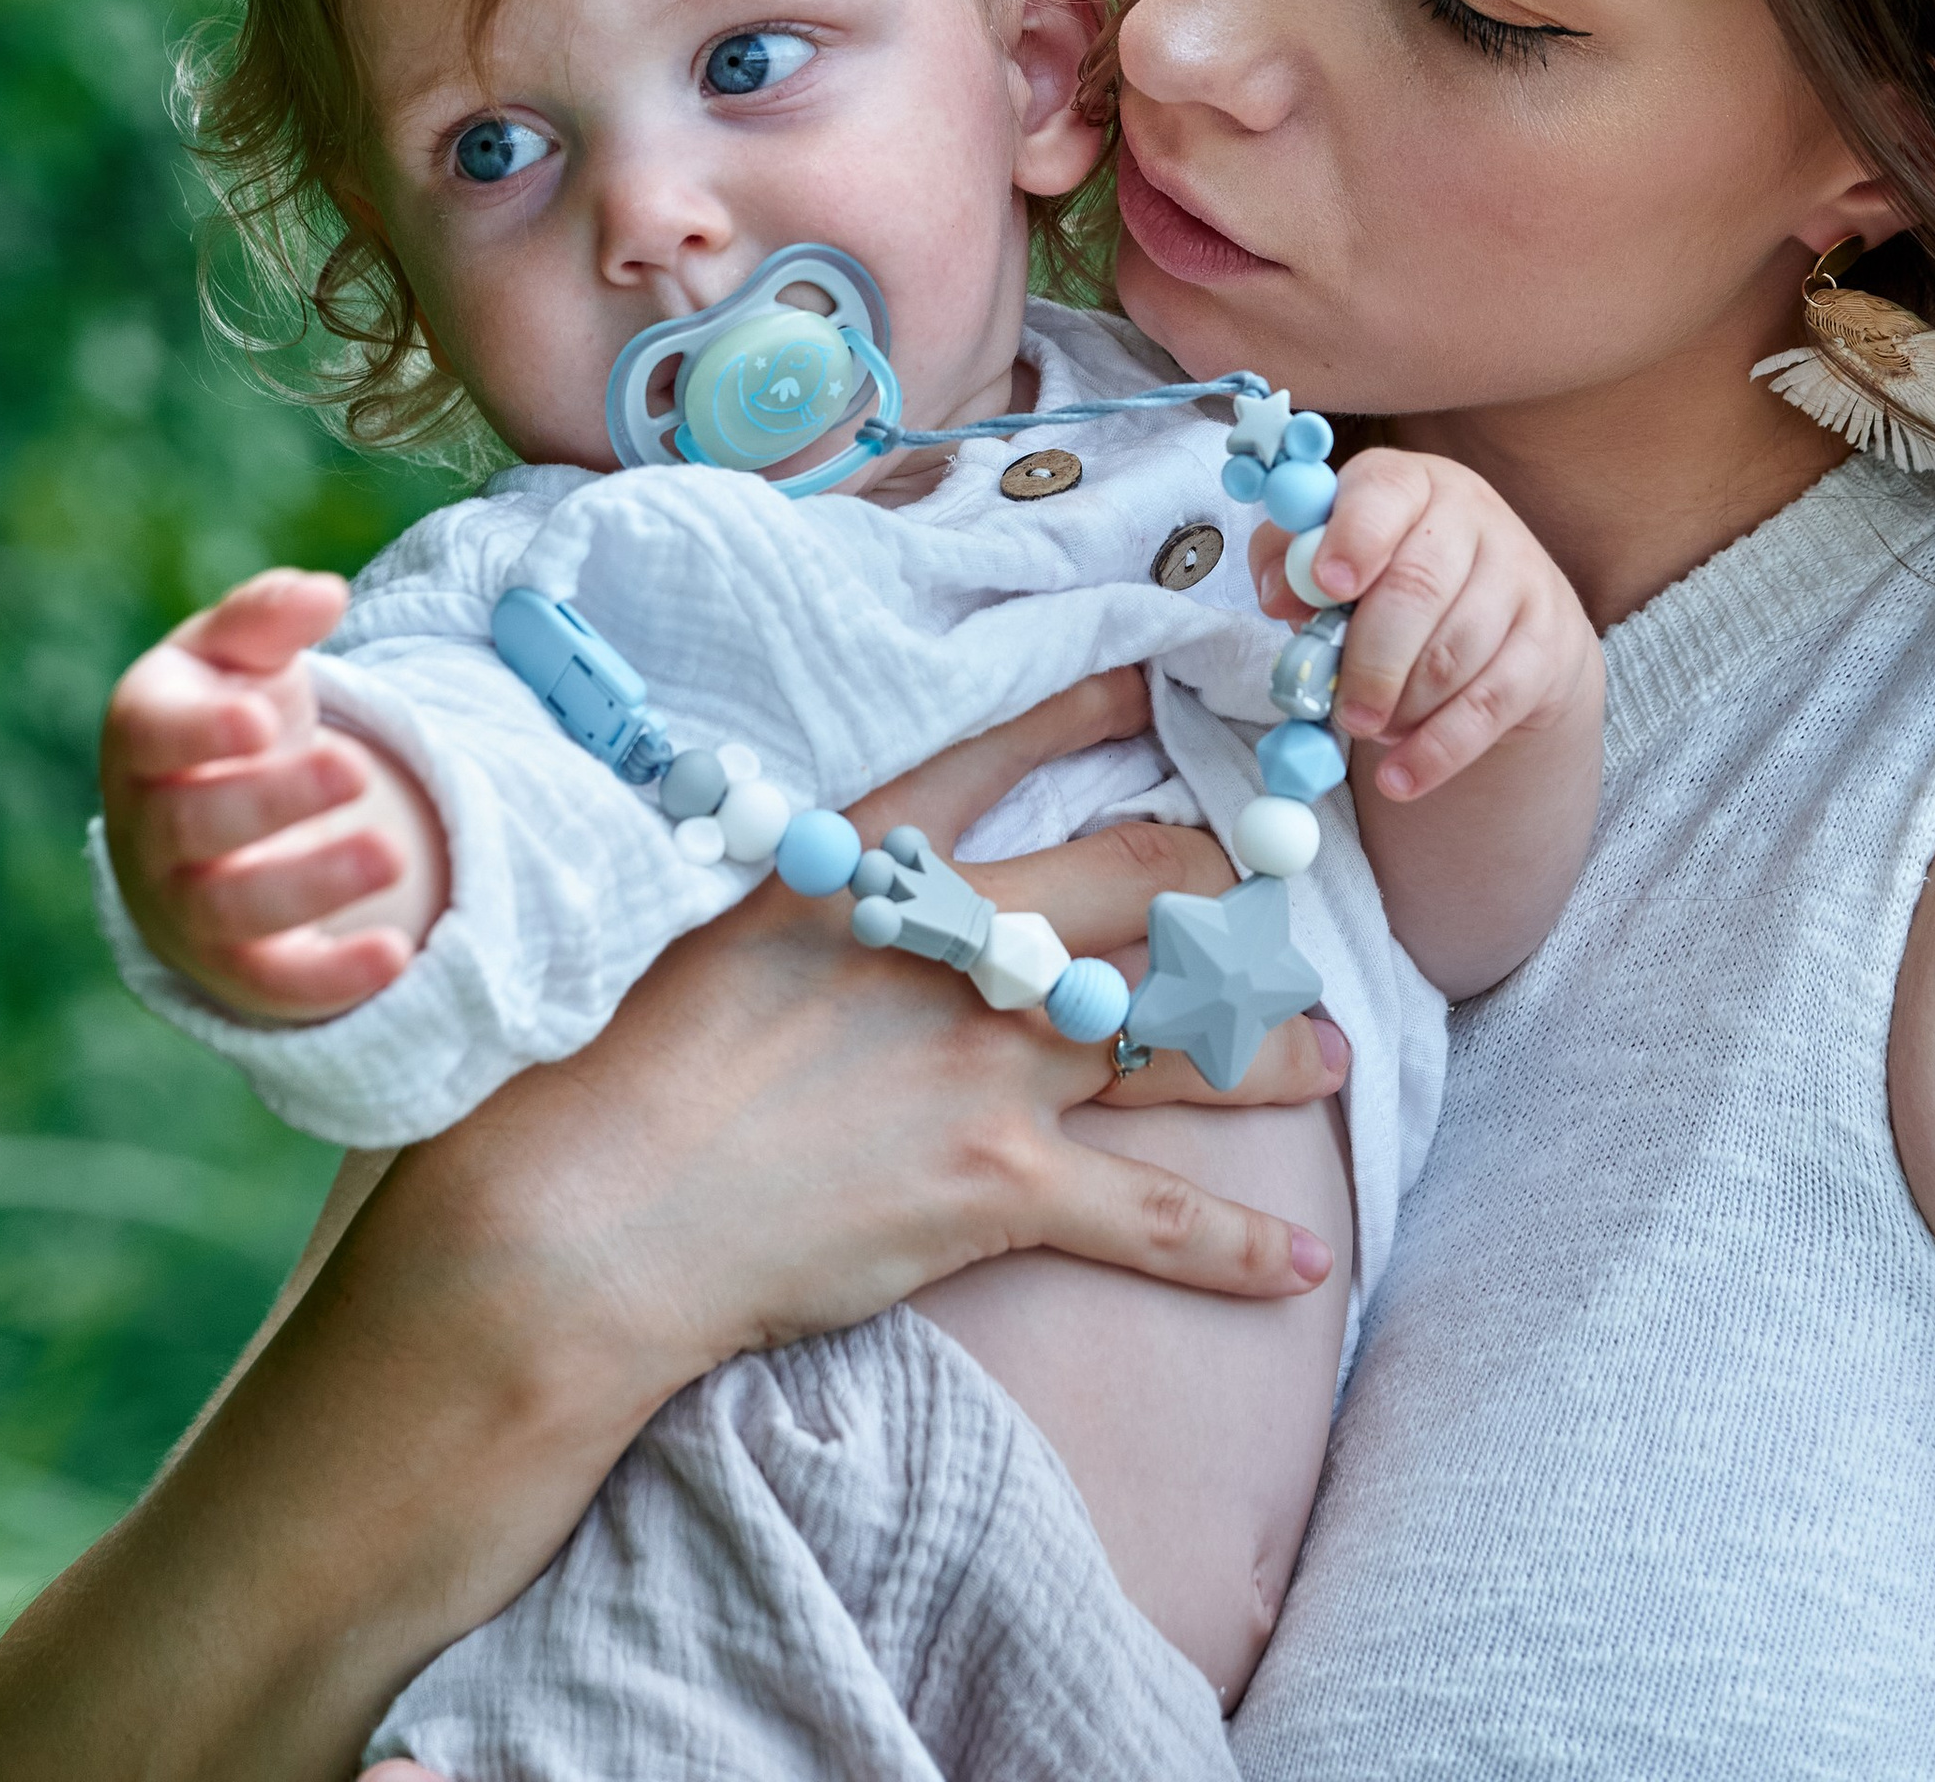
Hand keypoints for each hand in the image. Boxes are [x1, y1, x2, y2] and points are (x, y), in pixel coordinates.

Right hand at [99, 567, 449, 1021]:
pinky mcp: (239, 967)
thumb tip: (327, 594)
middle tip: (355, 768)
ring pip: (230, 911)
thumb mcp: (241, 651)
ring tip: (392, 855)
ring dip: (311, 886)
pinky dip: (332, 978)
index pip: (154, 737)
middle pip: (195, 825)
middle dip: (274, 800)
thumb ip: (271, 614)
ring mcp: (187, 905)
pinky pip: (275, 985)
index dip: (202, 733)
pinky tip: (395, 954)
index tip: (263, 720)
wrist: (216, 817)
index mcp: (146, 736)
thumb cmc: (231, 713)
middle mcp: (151, 829)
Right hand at [379, 665, 1341, 1418]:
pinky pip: (1151, 1215)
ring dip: (1270, 1045)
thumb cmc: (620, 1065)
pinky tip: (1303, 1259)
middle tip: (1286, 883)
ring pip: (1178, 1035)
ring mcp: (993, 1065)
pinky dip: (1235, 1244)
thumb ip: (791, 875)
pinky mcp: (1001, 1187)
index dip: (1093, 704)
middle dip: (1229, 882)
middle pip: (1143, 886)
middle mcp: (961, 947)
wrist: (599, 1209)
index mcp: (876, 864)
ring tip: (1334, 1051)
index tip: (1155, 674)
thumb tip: (825, 853)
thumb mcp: (704, 919)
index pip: (1005, 751)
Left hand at [1251, 444, 1602, 801]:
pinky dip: (1437, 750)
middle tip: (1341, 712)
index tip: (1326, 585)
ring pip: (1452, 656)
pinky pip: (1489, 706)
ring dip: (1400, 709)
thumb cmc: (1394, 585)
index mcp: (1411, 484)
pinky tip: (1401, 777)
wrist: (1506, 626)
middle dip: (1370, 660)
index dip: (1352, 538)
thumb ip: (1290, 562)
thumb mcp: (1337, 558)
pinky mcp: (1548, 644)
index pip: (1385, 493)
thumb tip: (1279, 594)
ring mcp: (1521, 577)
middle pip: (1419, 588)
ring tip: (1371, 727)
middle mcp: (1474, 518)